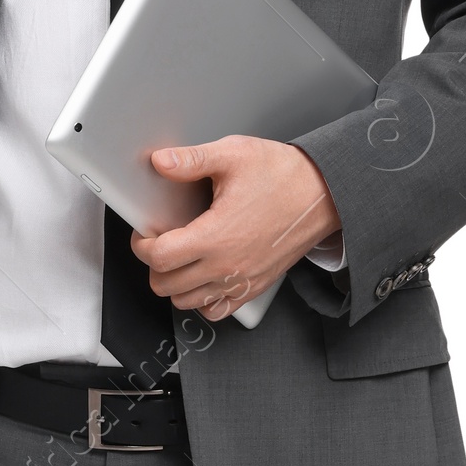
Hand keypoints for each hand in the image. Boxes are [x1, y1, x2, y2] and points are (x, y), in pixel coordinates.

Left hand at [132, 137, 340, 318]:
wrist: (323, 194)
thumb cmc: (283, 175)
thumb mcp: (234, 155)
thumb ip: (192, 160)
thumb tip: (160, 162)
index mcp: (215, 236)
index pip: (159, 258)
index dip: (142, 245)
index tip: (145, 234)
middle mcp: (227, 265)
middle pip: (166, 285)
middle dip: (154, 265)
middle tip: (159, 244)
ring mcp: (242, 280)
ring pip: (188, 302)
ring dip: (175, 284)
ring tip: (179, 260)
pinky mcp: (255, 287)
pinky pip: (218, 310)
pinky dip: (203, 300)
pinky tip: (203, 276)